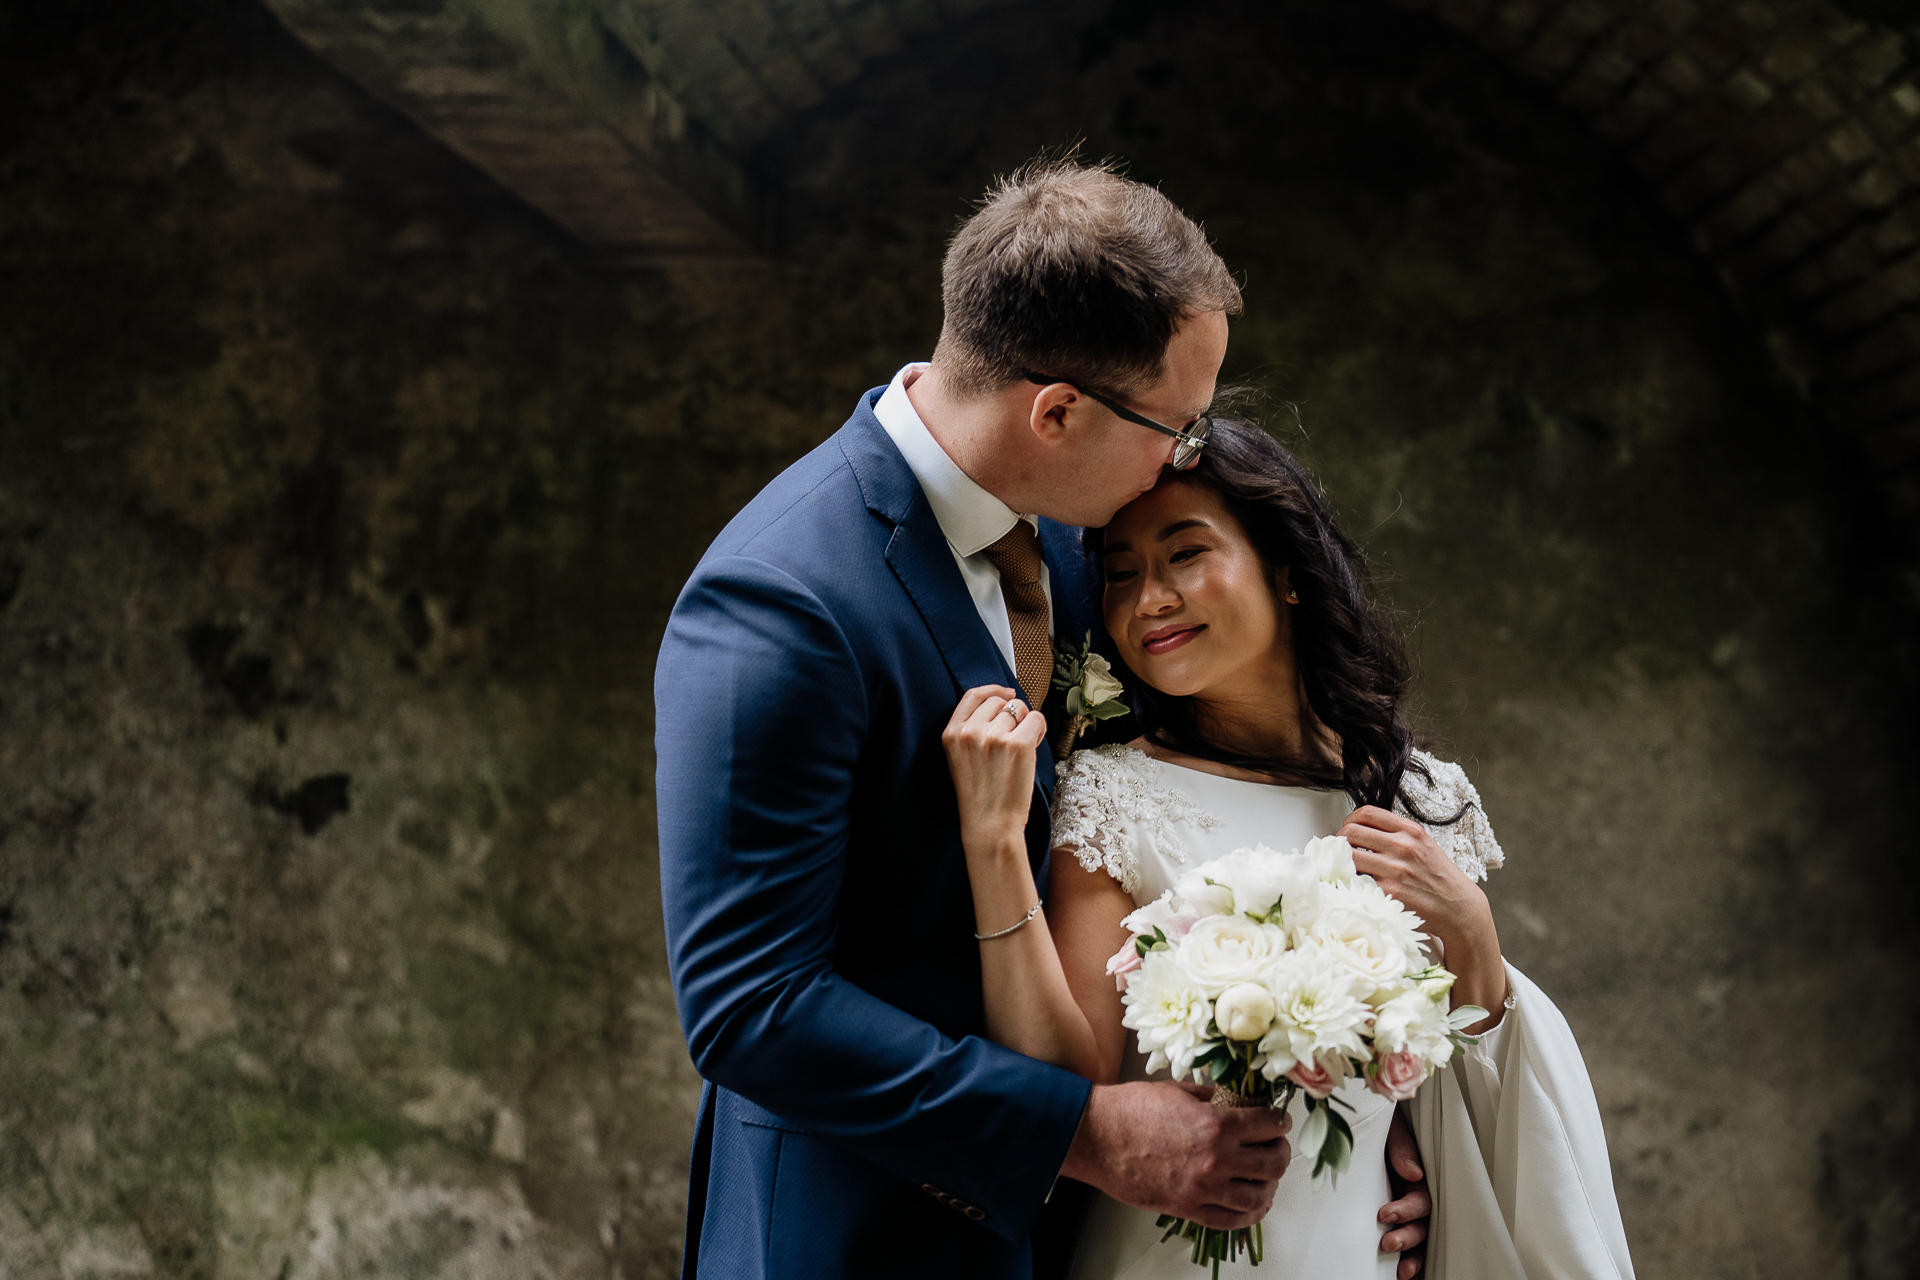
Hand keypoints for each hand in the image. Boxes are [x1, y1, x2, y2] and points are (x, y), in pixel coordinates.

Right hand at [942, 686, 1046, 852]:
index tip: (1007, 693)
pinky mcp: (1017, 744)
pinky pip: (1037, 719)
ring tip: (1020, 751)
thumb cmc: (980, 795)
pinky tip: (1032, 748)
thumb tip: (1004, 700)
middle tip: (1013, 740)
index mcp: (952, 734)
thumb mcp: (960, 757)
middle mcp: (970, 732)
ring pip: (1020, 709)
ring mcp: (994, 737)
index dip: (993, 690)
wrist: (990, 825)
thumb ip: (972, 729)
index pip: (973, 695)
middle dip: (1013, 715)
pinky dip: (1039, 731)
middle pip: (1000, 702)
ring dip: (1026, 725)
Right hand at [1060, 1081, 1292, 1229]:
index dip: (1278, 1121)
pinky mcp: (1187, 1209)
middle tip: (1277, 1146)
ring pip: (1258, 1195)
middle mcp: (1217, 1160)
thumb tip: (1229, 1101)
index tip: (1278, 1121)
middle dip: (1281, 1152)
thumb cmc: (1129, 1110)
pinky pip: (1231, 1220)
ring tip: (1268, 1177)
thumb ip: (1209, 1098)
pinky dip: (1250, 1214)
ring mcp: (1203, 1189)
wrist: (1096, 1137)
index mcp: (1216, 1125)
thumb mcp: (1177, 1091)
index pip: (1268, 1125)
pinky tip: (1254, 1205)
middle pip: (1272, 1163)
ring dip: (1270, 1185)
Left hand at [1340, 805, 1504, 1029]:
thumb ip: (1397, 834)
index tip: (1349, 829)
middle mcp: (1403, 847)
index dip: (1351, 820)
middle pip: (1350, 833)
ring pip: (1349, 857)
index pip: (1367, 813)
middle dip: (1340, 841)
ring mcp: (1395, 870)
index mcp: (1411, 831)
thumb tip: (1362, 829)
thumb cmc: (1438, 877)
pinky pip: (1357, 881)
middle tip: (1342, 851)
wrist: (1459, 908)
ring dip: (1344, 863)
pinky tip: (1358, 884)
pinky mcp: (1389, 893)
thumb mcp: (1424, 845)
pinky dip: (1353, 882)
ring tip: (1350, 868)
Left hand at [1379, 1106, 1429, 1278]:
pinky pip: (1408, 1247)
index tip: (1384, 1214)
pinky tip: (1400, 1276)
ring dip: (1412, 1256)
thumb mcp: (1391, 1130)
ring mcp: (1406, 1213)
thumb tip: (1414, 1173)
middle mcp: (1414, 1199)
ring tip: (1400, 1271)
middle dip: (1408, 1237)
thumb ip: (1401, 1148)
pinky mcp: (1394, 1221)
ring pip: (1419, 1241)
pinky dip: (1409, 1262)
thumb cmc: (1380, 1126)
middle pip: (1423, 1226)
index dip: (1407, 1210)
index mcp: (1417, 1179)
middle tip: (1387, 1243)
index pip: (1421, 1202)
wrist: (1359, 1126)